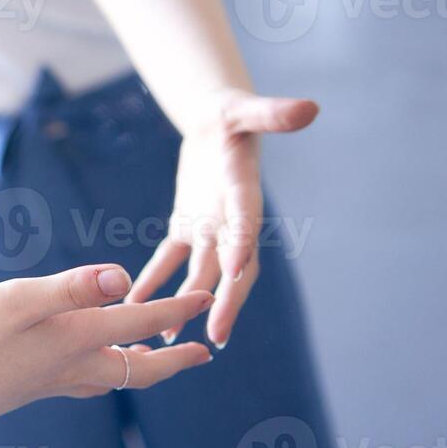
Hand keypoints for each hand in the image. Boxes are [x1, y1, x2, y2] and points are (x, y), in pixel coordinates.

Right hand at [0, 264, 213, 426]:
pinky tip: (93, 370)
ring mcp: (53, 382)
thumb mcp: (20, 299)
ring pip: (114, 379)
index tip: (207, 297)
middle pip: (141, 369)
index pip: (141, 321)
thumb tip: (125, 277)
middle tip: (203, 354)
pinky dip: (106, 374)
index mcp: (76, 338)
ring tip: (154, 357)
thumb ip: (73, 288)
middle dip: (175, 360)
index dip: (176, 308)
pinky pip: (86, 383)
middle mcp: (73, 366)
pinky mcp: (32, 388)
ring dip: (142, 369)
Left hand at [128, 90, 318, 348]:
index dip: (243, 247)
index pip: (247, 224)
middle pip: (230, 266)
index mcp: (245, 193)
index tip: (235, 274)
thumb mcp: (244, 107)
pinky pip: (169, 261)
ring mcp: (210, 227)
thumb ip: (271, 112)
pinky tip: (136, 308)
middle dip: (224, 300)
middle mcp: (231, 219)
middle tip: (217, 335)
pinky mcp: (186, 226)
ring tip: (169, 340)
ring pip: (199, 274)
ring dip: (185, 304)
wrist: (215, 119)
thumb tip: (309, 108)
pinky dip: (154, 282)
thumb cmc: (231, 110)